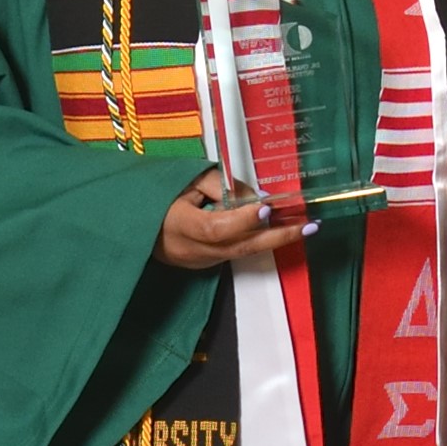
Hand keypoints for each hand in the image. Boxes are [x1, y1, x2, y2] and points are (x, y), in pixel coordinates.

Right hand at [157, 167, 309, 274]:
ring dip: (273, 239)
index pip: (216, 228)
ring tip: (302, 226)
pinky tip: (275, 230)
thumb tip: (257, 198)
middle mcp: (192, 249)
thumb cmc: (161, 195)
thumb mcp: (186, 180)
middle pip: (240, 246)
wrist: (137, 227)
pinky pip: (235, 251)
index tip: (266, 208)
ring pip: (242, 251)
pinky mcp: (206, 265)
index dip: (243, 220)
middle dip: (278, 237)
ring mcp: (200, 261)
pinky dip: (256, 240)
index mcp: (179, 225)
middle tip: (309, 226)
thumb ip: (220, 185)